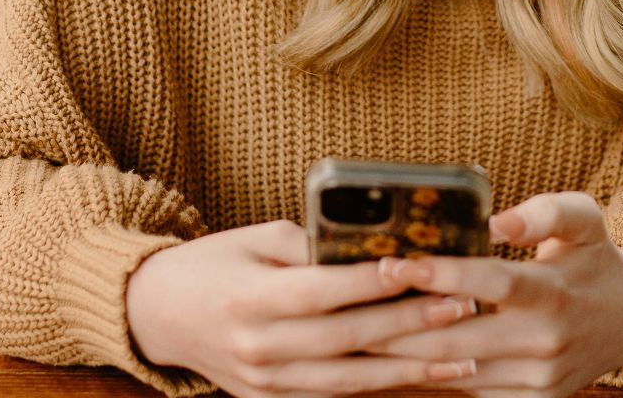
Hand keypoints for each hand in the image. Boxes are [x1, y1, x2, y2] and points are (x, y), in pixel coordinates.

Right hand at [125, 219, 482, 396]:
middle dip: (411, 324)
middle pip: (347, 338)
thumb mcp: (254, 239)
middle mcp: (258, 347)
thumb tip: (374, 242)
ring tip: (465, 354)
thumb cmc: (212, 265)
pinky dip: (382, 388)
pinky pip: (336, 397)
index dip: (371, 281)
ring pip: (351, 379)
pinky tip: (424, 379)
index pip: (321, 291)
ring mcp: (265, 383)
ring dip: (412, 368)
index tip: (419, 266)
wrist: (157, 316)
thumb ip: (309, 244)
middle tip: (464, 305)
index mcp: (249, 299)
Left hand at [368, 192, 622, 396]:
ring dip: (403, 351)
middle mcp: (544, 341)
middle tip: (349, 303)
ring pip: (454, 369)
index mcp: (553, 293)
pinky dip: (431, 371)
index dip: (440, 274)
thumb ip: (544, 211)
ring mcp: (536, 379)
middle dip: (397, 323)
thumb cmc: (595, 259)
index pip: (490, 283)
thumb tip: (496, 219)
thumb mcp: (584, 218)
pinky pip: (469, 389)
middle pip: (457, 337)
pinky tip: (395, 353)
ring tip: (358, 327)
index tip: (393, 262)